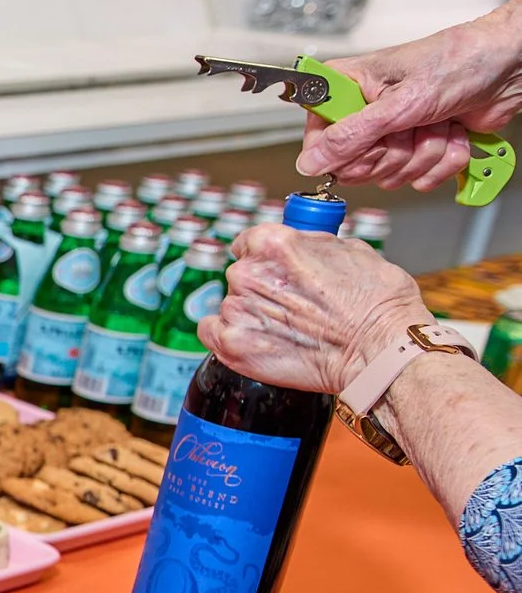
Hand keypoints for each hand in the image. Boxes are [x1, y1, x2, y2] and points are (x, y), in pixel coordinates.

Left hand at [197, 224, 425, 395]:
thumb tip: (300, 245)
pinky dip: (229, 336)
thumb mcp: (351, 249)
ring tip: (288, 328)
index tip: (276, 271)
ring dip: (252, 314)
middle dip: (262, 288)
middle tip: (292, 305)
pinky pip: (212, 332)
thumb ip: (311, 244)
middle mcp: (247, 273)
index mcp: (271, 243)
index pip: (248, 243)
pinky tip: (256, 340)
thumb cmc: (376, 302)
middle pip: (242, 275)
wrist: (380, 349)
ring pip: (232, 305)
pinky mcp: (231, 343)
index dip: (264, 258)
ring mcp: (236, 309)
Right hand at [296, 3, 521, 189]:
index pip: (317, 139)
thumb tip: (311, 162)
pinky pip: (418, 180)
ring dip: (426, 152)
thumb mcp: (401, 101)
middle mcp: (363, 113)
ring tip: (438, 122)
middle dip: (396, 150)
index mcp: (346, 88)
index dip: (344, 149)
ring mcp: (391, 134)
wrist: (509, 67)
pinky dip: (444, 159)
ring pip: (390, 175)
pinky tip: (450, 132)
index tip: (373, 137)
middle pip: (355, 166)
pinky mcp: (417, 150)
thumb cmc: (459, 61)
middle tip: (414, 124)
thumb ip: (352, 135)